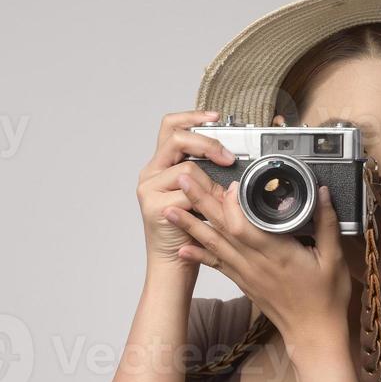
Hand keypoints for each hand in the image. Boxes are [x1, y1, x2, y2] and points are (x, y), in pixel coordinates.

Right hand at [135, 110, 238, 269]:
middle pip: (176, 138)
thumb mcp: (200, 196)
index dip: (192, 116)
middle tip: (228, 158)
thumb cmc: (190, 231)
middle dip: (207, 143)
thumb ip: (206, 175)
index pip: (171, 127)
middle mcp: (150, 173)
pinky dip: (205, 201)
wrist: (174, 265)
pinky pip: (187, 193)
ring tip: (219, 199)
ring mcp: (149, 189)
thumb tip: (231, 158)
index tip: (215, 117)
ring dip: (210, 183)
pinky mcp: (155, 206)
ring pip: (186, 168)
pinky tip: (210, 212)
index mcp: (160, 165)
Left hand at [167, 176, 351, 360]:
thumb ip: (327, 223)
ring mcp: (246, 273)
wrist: (313, 334)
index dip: (232, 203)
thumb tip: (322, 193)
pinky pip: (216, 265)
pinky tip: (181, 247)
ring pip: (213, 244)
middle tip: (182, 180)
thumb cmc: (324, 299)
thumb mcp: (334, 259)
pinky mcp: (243, 282)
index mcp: (277, 253)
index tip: (228, 182)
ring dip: (190, 225)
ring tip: (169, 209)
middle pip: (221, 228)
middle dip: (200, 202)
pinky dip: (198, 255)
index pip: (245, 225)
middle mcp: (255, 263)